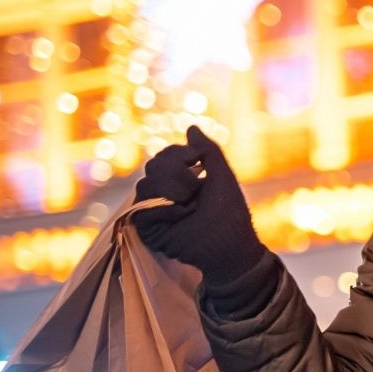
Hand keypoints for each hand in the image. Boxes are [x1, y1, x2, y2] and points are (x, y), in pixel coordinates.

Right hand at [132, 125, 263, 280]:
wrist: (231, 244)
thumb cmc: (230, 212)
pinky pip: (141, 208)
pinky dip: (163, 208)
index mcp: (182, 180)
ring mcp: (155, 211)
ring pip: (144, 184)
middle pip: (153, 166)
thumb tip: (191, 127)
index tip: (196, 157)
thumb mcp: (222, 175)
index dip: (178, 153)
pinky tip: (181, 213)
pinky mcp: (148, 229)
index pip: (165, 156)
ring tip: (190, 203)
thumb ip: (208, 150)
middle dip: (175, 171)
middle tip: (195, 186)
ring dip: (171, 189)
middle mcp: (165, 193)